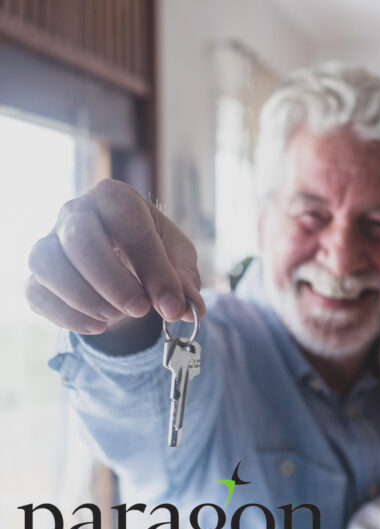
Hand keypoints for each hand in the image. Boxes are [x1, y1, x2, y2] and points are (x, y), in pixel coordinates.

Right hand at [26, 179, 204, 333]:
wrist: (126, 263)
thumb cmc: (154, 253)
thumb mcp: (178, 261)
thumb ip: (184, 283)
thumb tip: (190, 310)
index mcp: (116, 199)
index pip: (131, 227)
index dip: (153, 271)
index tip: (171, 306)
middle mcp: (76, 212)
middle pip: (80, 238)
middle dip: (112, 281)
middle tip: (141, 310)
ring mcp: (50, 242)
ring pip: (48, 263)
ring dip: (85, 298)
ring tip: (117, 316)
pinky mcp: (36, 274)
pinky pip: (36, 293)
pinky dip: (67, 315)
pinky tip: (97, 326)